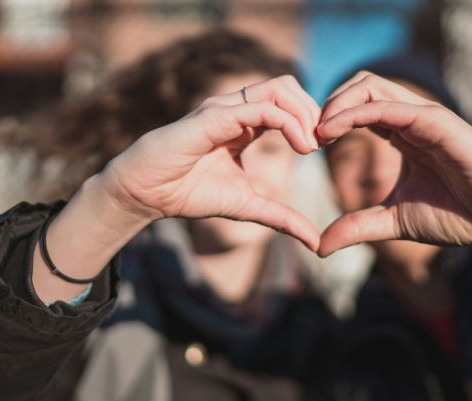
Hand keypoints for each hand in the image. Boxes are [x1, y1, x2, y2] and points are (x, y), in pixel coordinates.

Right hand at [101, 75, 321, 250]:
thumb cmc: (189, 193)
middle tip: (324, 142)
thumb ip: (281, 218)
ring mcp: (224, 108)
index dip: (312, 119)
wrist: (146, 194)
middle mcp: (236, 108)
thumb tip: (314, 242)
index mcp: (244, 123)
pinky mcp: (214, 117)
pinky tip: (300, 147)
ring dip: (304, 113)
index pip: (288, 102)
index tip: (326, 147)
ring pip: (279, 88)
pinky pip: (261, 108)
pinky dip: (289, 123)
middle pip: (288, 86)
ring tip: (312, 145)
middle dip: (314, 110)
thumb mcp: (247, 207)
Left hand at [315, 73, 471, 256]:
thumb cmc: (460, 215)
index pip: (357, 108)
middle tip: (306, 135)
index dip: (328, 120)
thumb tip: (319, 246)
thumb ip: (358, 227)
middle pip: (360, 85)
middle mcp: (411, 119)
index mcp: (402, 135)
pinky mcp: (437, 122)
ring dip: (336, 103)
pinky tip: (333, 131)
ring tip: (317, 132)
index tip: (306, 146)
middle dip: (327, 103)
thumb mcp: (395, 221)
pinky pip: (390, 106)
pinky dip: (356, 112)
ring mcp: (424, 117)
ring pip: (371, 85)